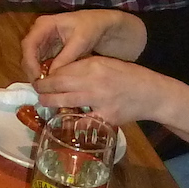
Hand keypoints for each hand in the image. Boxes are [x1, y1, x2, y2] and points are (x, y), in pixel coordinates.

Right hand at [21, 9, 144, 79]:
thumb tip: (52, 76)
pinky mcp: (47, 50)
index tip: (37, 78)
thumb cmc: (91, 28)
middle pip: (27, 54)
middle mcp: (39, 32)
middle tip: (40, 88)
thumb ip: (65, 58)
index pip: (29, 44)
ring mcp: (42, 41)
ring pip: (31, 61)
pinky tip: (50, 84)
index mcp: (45, 24)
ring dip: (36, 74)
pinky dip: (43, 73)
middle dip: (32, 71)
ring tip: (45, 88)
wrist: (100, 25)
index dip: (30, 62)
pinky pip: (40, 64)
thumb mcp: (80, 42)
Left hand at [34, 54, 165, 126]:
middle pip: (59, 83)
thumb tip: (61, 74)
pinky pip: (82, 122)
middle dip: (43, 87)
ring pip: (65, 101)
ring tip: (43, 102)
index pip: (63, 69)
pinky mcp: (106, 117)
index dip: (49, 74)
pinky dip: (71, 123)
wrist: (151, 93)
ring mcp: (99, 100)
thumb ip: (86, 68)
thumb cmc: (129, 77)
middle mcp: (94, 81)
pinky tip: (64, 121)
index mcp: (95, 65)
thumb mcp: (107, 64)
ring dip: (50, 102)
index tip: (42, 77)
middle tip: (37, 90)